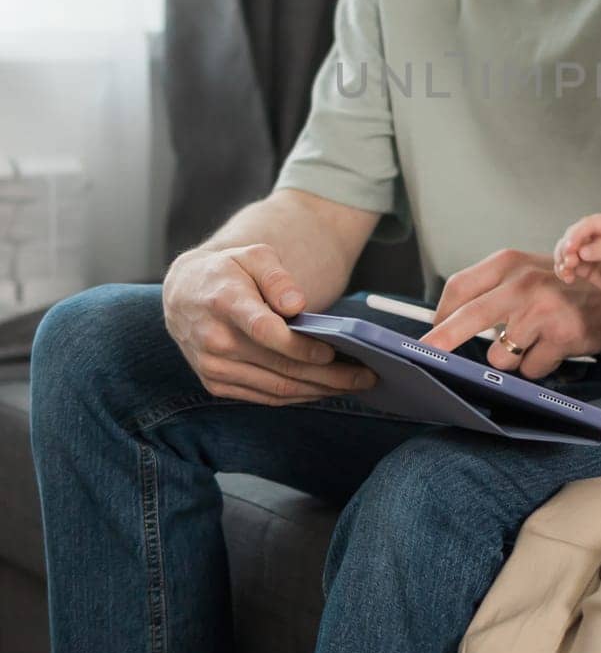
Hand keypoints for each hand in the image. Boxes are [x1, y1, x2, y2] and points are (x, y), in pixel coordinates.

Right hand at [162, 243, 377, 404]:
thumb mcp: (252, 255)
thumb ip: (277, 276)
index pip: (265, 332)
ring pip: (276, 389)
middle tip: (365, 376)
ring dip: (319, 390)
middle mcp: (215, 341)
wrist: (183, 295)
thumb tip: (297, 305)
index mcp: (224, 304)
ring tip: (353, 384)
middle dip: (328, 376)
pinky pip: (265, 397)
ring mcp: (213, 368)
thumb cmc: (227, 272)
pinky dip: (297, 396)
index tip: (332, 352)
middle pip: (280, 368)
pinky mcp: (215, 384)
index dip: (301, 347)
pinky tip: (323, 389)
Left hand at [421, 249, 600, 378]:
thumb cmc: (562, 287)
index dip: (441, 313)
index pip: (460, 287)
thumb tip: (447, 321)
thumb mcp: (526, 272)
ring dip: (512, 358)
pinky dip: (537, 364)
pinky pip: (530, 368)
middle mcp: (523, 282)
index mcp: (509, 262)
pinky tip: (553, 347)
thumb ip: (491, 290)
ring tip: (534, 340)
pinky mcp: (560, 335)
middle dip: (442, 338)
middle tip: (425, 351)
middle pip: (469, 316)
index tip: (432, 330)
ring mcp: (542, 310)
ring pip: (501, 354)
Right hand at [553, 213, 600, 310]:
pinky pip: (568, 265)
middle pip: (573, 236)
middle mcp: (597, 234)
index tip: (570, 248)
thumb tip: (581, 252)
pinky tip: (567, 278)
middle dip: (566, 248)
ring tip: (566, 273)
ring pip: (567, 250)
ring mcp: (589, 250)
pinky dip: (563, 270)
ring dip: (562, 259)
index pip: (587, 224)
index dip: (575, 234)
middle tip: (568, 263)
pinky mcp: (585, 266)